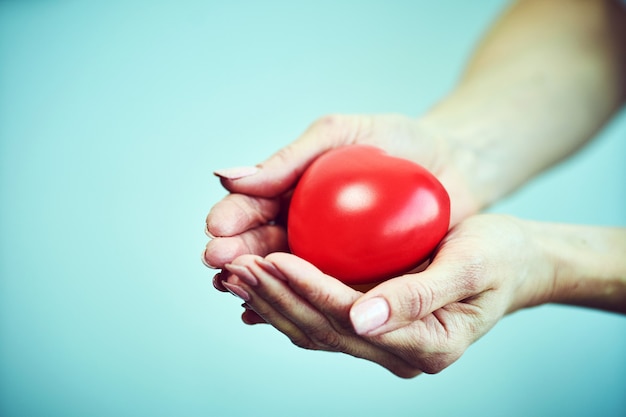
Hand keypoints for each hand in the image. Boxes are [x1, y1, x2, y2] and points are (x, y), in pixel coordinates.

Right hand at [203, 114, 481, 277]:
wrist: (452, 165)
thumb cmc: (397, 140)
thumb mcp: (340, 135)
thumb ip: (289, 157)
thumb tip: (227, 177)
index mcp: (293, 190)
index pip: (254, 206)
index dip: (232, 218)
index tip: (217, 230)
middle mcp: (304, 225)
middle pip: (261, 244)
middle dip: (236, 254)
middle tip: (218, 262)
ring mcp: (330, 255)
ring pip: (286, 274)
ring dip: (258, 284)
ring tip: (237, 291)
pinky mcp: (358, 278)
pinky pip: (325, 295)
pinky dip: (298, 304)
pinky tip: (273, 316)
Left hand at [219, 214, 555, 376]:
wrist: (513, 263)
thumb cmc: (499, 258)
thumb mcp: (470, 266)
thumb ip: (417, 297)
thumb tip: (362, 320)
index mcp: (427, 345)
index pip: (350, 320)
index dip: (308, 290)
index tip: (272, 259)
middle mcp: (398, 352)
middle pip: (322, 330)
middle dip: (275, 297)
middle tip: (234, 266)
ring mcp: (382, 343)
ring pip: (313, 328)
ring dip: (271, 300)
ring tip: (234, 272)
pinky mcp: (371, 326)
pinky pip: (320, 319)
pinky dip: (286, 299)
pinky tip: (259, 280)